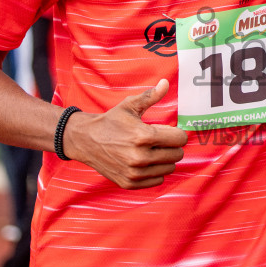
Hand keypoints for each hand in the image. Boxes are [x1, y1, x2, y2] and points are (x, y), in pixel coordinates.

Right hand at [65, 79, 188, 189]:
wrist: (85, 140)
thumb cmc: (111, 121)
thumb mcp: (129, 106)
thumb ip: (150, 96)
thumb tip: (166, 83)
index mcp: (143, 136)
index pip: (180, 139)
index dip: (176, 133)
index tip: (167, 130)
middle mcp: (140, 157)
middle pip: (177, 155)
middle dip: (171, 146)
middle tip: (158, 140)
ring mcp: (135, 173)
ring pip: (169, 168)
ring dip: (164, 159)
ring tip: (151, 150)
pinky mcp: (130, 183)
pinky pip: (158, 180)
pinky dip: (155, 171)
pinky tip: (144, 162)